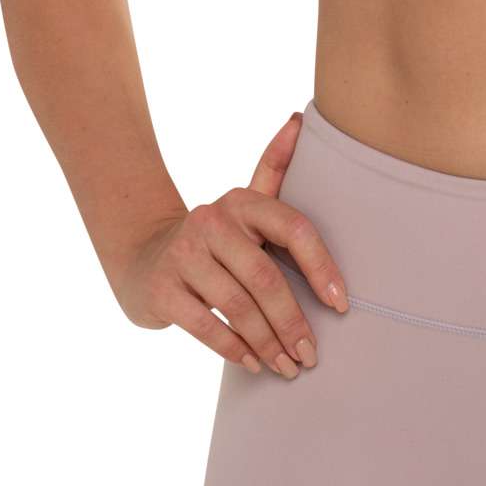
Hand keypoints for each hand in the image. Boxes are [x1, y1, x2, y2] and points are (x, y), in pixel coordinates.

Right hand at [112, 110, 349, 377]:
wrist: (144, 257)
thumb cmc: (215, 238)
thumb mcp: (244, 202)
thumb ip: (275, 167)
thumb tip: (300, 118)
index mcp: (242, 201)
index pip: (294, 229)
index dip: (322, 267)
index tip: (341, 304)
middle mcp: (212, 221)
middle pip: (266, 277)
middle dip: (294, 321)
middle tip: (311, 355)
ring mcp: (184, 255)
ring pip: (238, 305)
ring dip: (268, 342)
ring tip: (288, 367)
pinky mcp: (163, 289)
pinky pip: (206, 326)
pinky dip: (234, 349)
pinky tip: (253, 363)